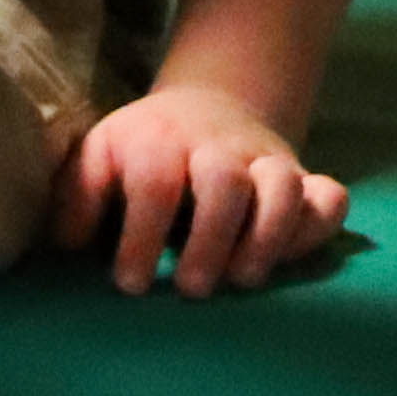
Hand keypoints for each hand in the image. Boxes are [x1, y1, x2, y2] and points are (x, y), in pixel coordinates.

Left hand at [56, 81, 348, 297]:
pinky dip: (319, 224)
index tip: (130, 283)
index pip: (153, 180)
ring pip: (283, 185)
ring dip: (268, 236)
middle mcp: (216, 147)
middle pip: (223, 181)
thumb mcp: (100, 158)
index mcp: (158, 140)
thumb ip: (78, 195)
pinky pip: (329, 196)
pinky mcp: (302, 178)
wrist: (206, 107)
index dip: (140, 235)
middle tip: (190, 288)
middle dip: (209, 239)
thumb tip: (67, 244)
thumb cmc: (141, 151)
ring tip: (243, 280)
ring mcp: (264, 161)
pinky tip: (294, 257)